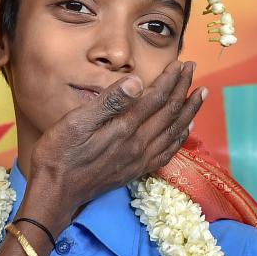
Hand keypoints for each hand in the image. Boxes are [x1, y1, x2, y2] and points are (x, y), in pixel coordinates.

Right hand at [25, 61, 205, 227]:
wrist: (56, 193)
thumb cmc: (59, 154)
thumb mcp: (76, 122)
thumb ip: (109, 101)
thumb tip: (137, 81)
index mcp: (125, 128)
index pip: (156, 97)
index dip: (170, 78)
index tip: (180, 62)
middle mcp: (138, 144)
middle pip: (169, 112)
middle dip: (183, 88)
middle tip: (192, 68)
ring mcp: (140, 159)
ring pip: (174, 131)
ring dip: (189, 111)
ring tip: (200, 95)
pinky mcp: (136, 170)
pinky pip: (167, 152)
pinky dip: (180, 138)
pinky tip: (185, 130)